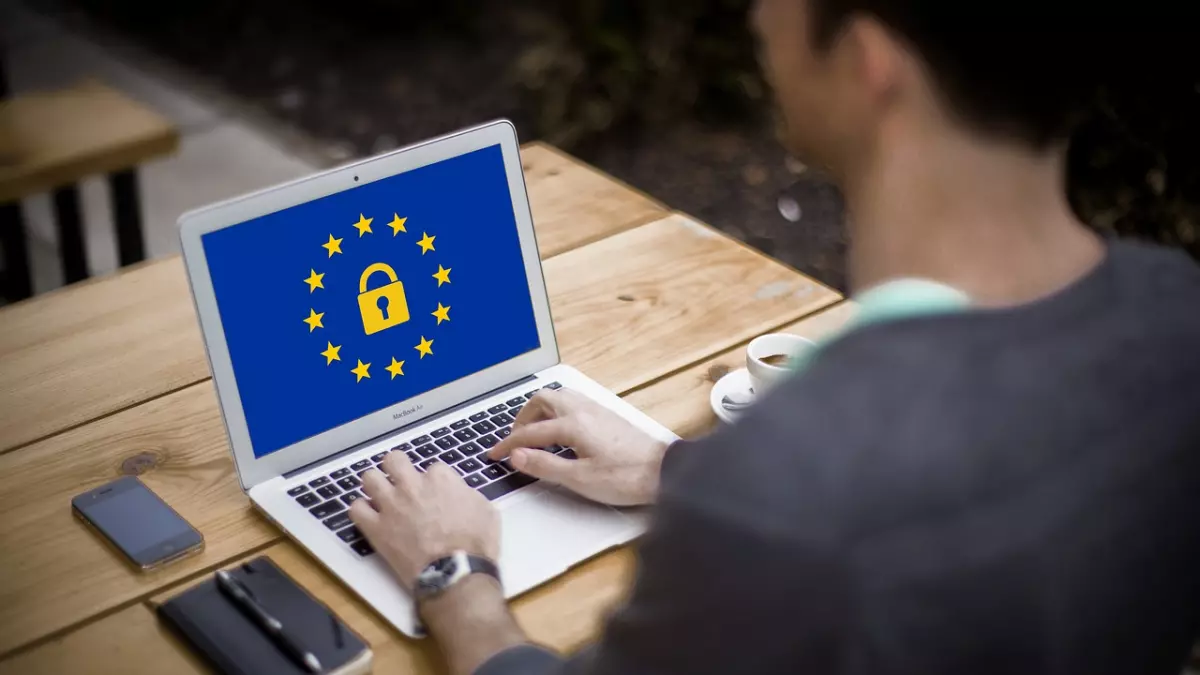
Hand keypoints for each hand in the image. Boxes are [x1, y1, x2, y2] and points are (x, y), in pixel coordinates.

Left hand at [349, 453, 498, 587]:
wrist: (455, 572)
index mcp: (440, 479)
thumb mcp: (486, 512)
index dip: (433, 481)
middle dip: (397, 467)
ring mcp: (391, 505)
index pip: (432, 467)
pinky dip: (361, 511)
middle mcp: (412, 486)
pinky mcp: (376, 528)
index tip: (435, 494)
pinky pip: (356, 509)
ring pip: (369, 478)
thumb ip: (468, 495)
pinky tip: (369, 516)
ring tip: (380, 494)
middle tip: (401, 481)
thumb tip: (460, 495)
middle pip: (394, 460)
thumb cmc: (475, 545)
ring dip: (375, 484)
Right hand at [489, 388, 668, 505]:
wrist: (665, 472)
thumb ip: (545, 466)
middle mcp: (583, 410)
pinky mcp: (607, 415)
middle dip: (522, 418)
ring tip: (533, 431)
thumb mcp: (580, 479)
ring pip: (559, 397)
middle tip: (514, 439)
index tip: (495, 454)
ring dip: (540, 410)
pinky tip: (560, 429)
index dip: (508, 444)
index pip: (530, 432)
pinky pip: (573, 401)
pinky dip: (557, 410)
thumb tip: (517, 456)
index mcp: (573, 425)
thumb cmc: (627, 477)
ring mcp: (597, 409)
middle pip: (542, 400)